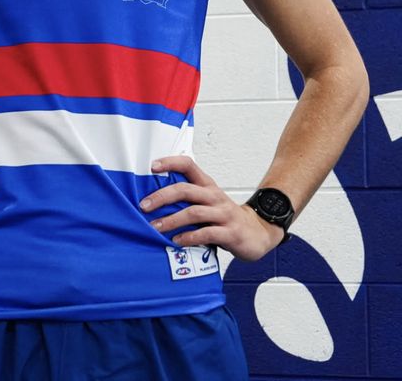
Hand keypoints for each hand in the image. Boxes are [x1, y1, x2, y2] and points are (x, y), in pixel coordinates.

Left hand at [140, 156, 283, 261]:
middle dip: (162, 197)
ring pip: (193, 213)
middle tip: (144, 206)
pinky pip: (206, 233)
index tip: (152, 166)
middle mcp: (214, 196)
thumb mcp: (208, 201)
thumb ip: (188, 199)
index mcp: (208, 185)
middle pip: (186, 190)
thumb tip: (154, 199)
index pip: (189, 165)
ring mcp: (223, 214)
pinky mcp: (230, 233)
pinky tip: (176, 241)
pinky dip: (188, 237)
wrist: (257, 233)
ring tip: (155, 227)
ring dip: (171, 220)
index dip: (170, 163)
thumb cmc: (225, 217)